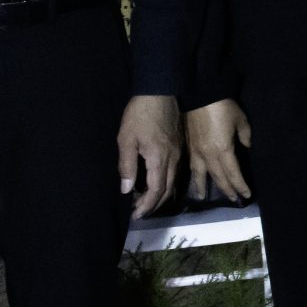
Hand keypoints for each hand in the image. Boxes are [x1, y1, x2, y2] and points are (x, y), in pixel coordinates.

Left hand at [116, 95, 180, 216]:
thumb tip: (127, 189)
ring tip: (147, 201)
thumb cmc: (139, 114)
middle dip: (154, 204)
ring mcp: (179, 153)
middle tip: (140, 212)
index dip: (146, 205)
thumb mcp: (126, 139)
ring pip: (174, 182)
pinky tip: (157, 182)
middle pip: (167, 190)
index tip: (136, 215)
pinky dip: (167, 183)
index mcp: (159, 158)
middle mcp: (173, 159)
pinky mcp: (180, 146)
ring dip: (161, 195)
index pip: (156, 190)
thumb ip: (127, 166)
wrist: (160, 91)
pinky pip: (176, 172)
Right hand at [185, 100, 251, 203]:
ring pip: (201, 175)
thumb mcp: (240, 119)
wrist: (199, 94)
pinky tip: (193, 179)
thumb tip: (246, 146)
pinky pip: (191, 166)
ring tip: (203, 198)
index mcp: (223, 150)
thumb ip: (245, 135)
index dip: (240, 186)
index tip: (246, 195)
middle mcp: (208, 155)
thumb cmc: (222, 106)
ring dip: (204, 187)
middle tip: (233, 200)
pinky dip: (193, 176)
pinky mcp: (188, 146)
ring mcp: (196, 151)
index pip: (233, 174)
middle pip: (218, 177)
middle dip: (227, 190)